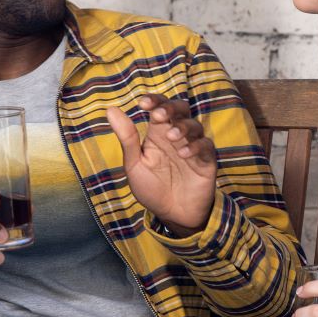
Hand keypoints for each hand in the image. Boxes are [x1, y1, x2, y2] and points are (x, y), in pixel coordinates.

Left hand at [105, 94, 216, 235]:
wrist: (172, 215)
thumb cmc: (152, 189)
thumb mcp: (134, 164)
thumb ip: (127, 138)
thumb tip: (111, 109)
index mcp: (158, 134)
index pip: (159, 108)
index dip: (154, 101)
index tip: (143, 103)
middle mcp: (177, 136)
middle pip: (180, 109)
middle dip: (171, 107)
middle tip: (159, 115)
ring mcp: (193, 147)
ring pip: (194, 125)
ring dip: (182, 127)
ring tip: (171, 137)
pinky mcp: (206, 161)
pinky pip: (206, 146)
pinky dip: (195, 147)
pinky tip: (184, 154)